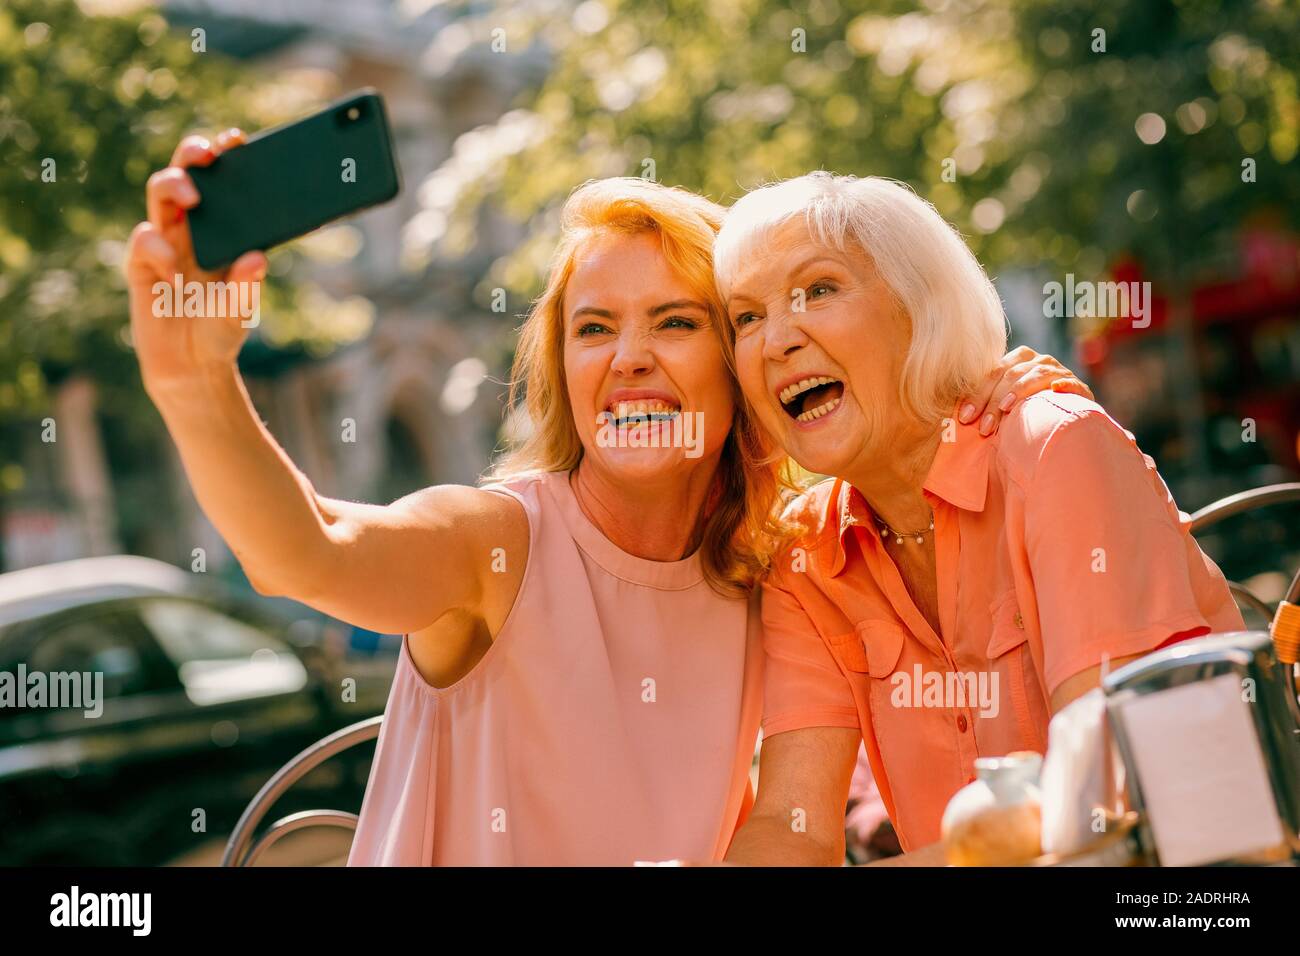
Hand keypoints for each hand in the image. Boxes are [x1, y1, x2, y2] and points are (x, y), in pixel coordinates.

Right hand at [124, 128, 264, 392]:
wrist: (192, 367)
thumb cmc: (220, 331)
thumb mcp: (241, 310)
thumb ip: (248, 285)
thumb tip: (258, 257)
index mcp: (221, 232)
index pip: (222, 185)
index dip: (225, 157)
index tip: (237, 139)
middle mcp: (191, 230)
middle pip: (185, 175)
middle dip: (192, 155)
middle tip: (208, 154)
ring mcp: (164, 243)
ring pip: (159, 194)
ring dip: (174, 186)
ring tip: (193, 199)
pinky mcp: (141, 264)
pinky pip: (144, 241)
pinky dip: (159, 251)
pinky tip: (175, 276)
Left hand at [957, 345, 1093, 435]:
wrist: (1067, 417)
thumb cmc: (1028, 411)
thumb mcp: (1005, 403)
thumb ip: (987, 400)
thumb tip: (959, 415)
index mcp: (1018, 359)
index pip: (993, 373)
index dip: (977, 395)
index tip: (964, 417)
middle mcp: (1039, 361)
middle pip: (1010, 375)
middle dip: (993, 401)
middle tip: (982, 426)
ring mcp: (1059, 371)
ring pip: (1034, 376)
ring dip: (1018, 392)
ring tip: (1004, 410)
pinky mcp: (1078, 386)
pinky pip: (1071, 383)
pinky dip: (1063, 385)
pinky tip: (1054, 391)